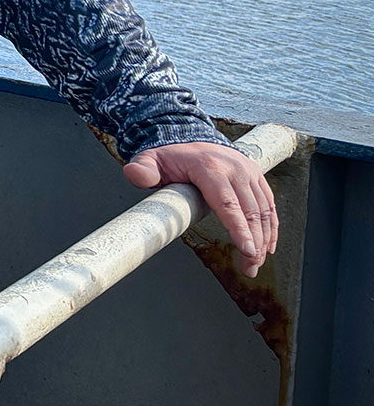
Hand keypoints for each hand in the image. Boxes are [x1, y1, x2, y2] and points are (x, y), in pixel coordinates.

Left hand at [123, 141, 276, 276]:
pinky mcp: (256, 177)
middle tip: (249, 269)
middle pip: (249, 211)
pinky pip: (268, 205)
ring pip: (263, 211)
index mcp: (210, 167)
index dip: (239, 228)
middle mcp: (235, 169)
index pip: (227, 202)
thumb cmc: (170, 155)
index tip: (247, 250)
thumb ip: (142, 169)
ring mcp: (248, 172)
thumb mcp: (150, 160)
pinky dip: (271, 227)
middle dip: (253, 243)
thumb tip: (134, 174)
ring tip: (255, 264)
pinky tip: (267, 247)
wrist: (190, 137)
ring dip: (263, 240)